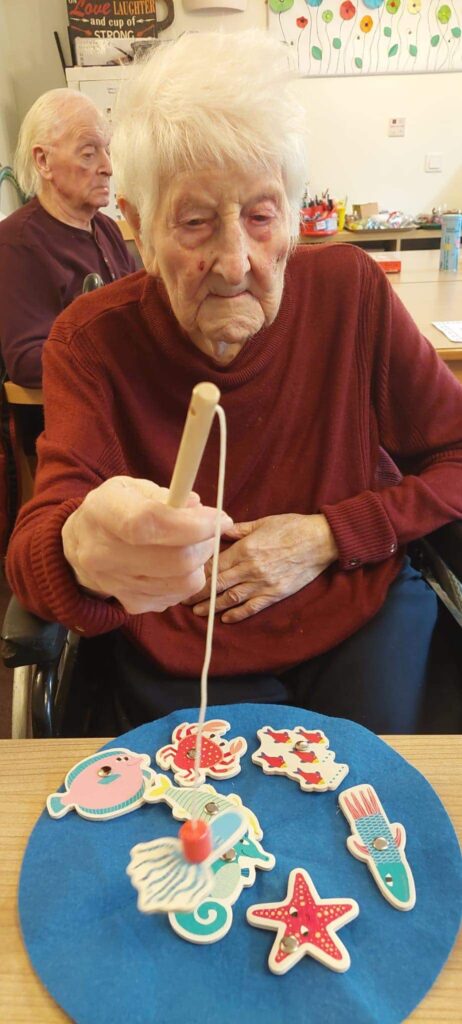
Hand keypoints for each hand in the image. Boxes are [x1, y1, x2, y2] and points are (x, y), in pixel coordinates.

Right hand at [61, 476, 232, 614]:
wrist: (80, 545)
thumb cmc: (114, 510)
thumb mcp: (132, 487)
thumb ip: (166, 494)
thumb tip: (197, 507)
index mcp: (102, 512)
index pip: (149, 523)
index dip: (192, 524)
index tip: (220, 517)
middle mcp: (101, 553)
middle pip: (174, 560)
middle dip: (206, 543)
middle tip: (210, 530)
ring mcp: (115, 584)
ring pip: (182, 583)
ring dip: (200, 563)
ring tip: (193, 545)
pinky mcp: (130, 604)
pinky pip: (176, 597)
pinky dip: (186, 580)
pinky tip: (175, 564)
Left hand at [184, 513, 338, 622]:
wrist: (321, 540)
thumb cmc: (292, 527)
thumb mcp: (263, 522)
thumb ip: (239, 530)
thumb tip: (220, 531)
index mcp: (245, 549)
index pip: (214, 564)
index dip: (198, 573)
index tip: (184, 578)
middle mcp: (251, 568)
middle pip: (217, 584)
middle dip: (198, 593)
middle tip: (182, 600)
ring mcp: (263, 583)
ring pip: (231, 598)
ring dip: (212, 606)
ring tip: (198, 612)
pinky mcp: (276, 593)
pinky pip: (253, 607)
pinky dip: (238, 614)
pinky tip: (226, 618)